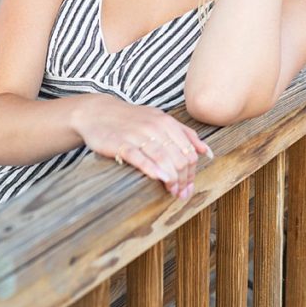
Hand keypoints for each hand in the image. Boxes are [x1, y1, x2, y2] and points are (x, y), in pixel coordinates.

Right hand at [75, 95, 212, 199]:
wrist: (99, 112)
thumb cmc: (133, 119)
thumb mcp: (160, 119)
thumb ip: (185, 134)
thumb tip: (206, 152)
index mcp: (166, 122)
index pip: (188, 151)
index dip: (191, 172)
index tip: (188, 187)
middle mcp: (154, 127)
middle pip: (178, 156)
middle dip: (183, 179)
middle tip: (181, 194)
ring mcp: (137, 134)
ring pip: (162, 157)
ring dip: (171, 178)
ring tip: (172, 192)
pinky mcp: (120, 143)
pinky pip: (138, 156)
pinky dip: (151, 168)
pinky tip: (159, 178)